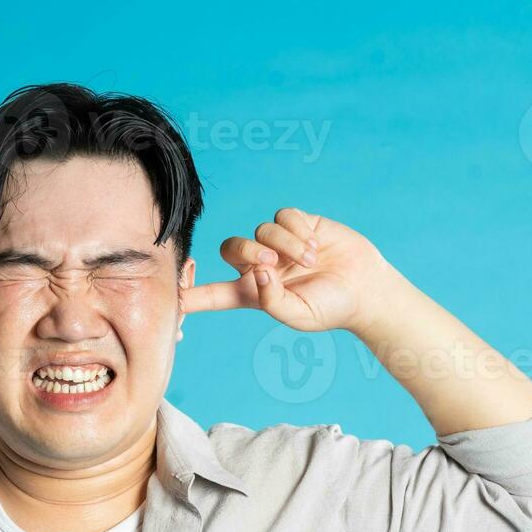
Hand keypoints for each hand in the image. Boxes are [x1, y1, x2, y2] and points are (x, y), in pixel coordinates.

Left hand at [180, 208, 390, 332]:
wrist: (365, 288)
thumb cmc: (331, 308)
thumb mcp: (299, 315)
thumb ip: (272, 300)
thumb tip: (257, 272)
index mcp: (252, 293)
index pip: (212, 294)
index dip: (189, 296)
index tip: (167, 297)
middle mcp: (260, 265)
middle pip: (231, 247)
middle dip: (248, 251)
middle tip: (273, 263)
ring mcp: (278, 243)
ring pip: (260, 229)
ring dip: (284, 244)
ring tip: (310, 260)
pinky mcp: (298, 223)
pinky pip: (283, 216)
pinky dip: (296, 229)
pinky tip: (315, 243)